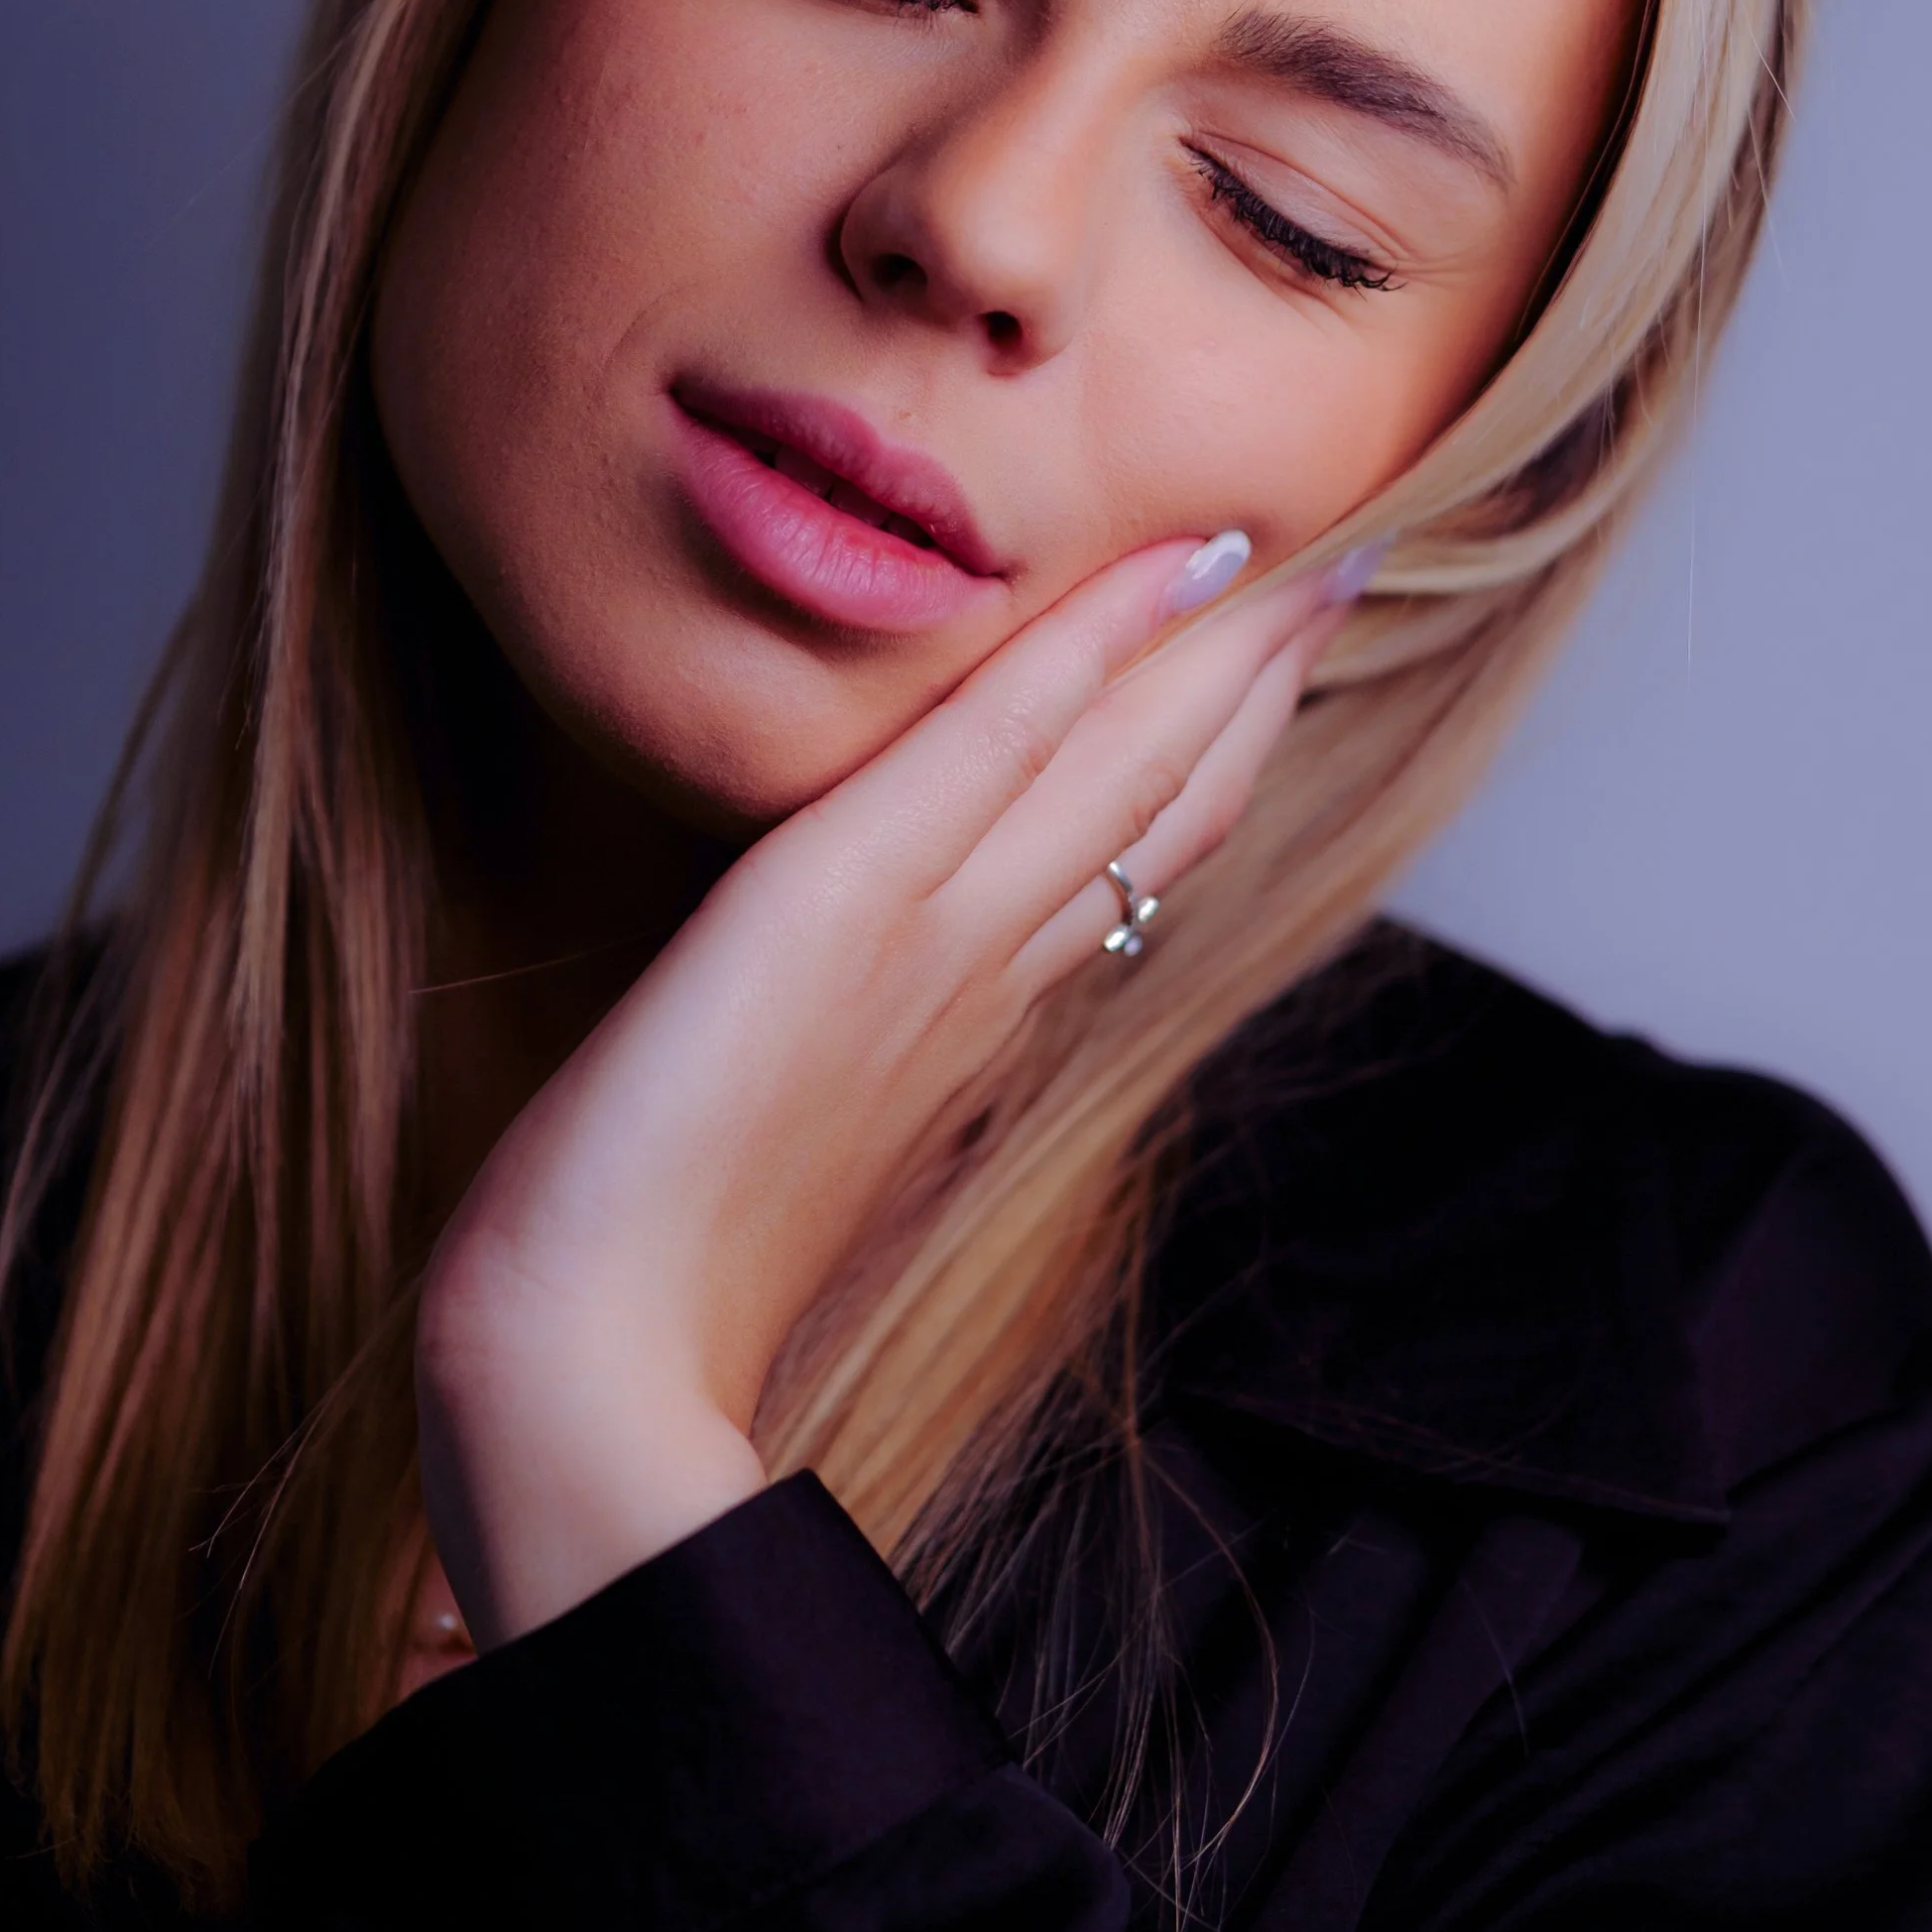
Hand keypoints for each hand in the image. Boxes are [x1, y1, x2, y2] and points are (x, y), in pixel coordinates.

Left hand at [416, 539, 1351, 1647]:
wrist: (585, 1369)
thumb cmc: (653, 1281)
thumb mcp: (782, 1148)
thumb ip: (847, 1076)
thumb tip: (868, 1047)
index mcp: (965, 1034)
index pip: (1119, 870)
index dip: (1207, 769)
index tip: (1267, 680)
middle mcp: (978, 980)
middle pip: (1158, 811)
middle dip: (1255, 695)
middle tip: (1346, 583)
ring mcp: (930, 939)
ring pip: (1119, 771)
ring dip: (1221, 659)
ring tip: (1306, 562)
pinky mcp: (844, 903)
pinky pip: (996, 748)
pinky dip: (1091, 651)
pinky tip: (1167, 572)